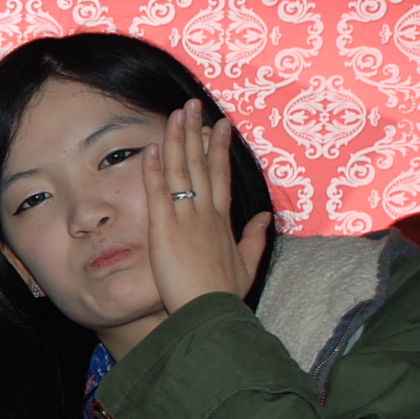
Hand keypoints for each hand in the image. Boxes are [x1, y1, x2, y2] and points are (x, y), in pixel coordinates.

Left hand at [142, 100, 270, 314]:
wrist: (210, 312)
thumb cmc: (225, 294)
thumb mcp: (247, 265)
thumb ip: (255, 238)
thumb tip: (266, 217)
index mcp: (224, 222)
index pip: (221, 176)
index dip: (219, 149)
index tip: (219, 125)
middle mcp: (207, 214)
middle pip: (202, 165)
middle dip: (197, 133)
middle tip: (193, 106)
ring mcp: (186, 220)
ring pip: (181, 172)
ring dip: (177, 141)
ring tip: (176, 114)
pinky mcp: (165, 230)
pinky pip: (158, 193)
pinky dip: (155, 169)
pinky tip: (153, 147)